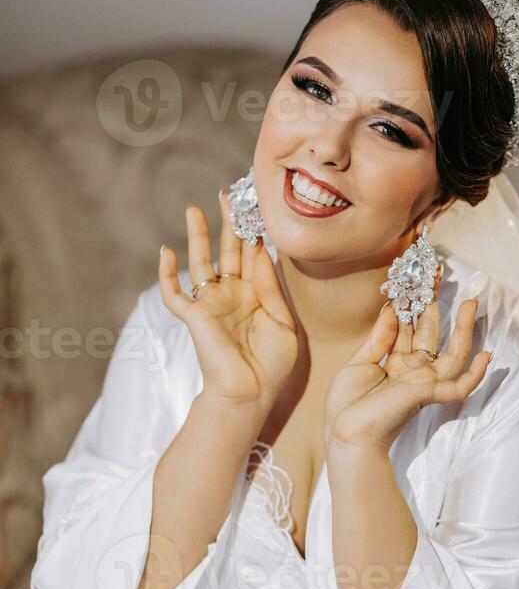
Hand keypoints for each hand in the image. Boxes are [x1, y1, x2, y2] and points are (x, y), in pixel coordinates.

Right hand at [159, 191, 297, 413]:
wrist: (249, 394)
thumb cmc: (271, 366)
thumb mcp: (283, 324)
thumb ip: (271, 288)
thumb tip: (262, 252)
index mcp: (256, 296)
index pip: (254, 256)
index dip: (256, 232)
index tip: (260, 206)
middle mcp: (232, 295)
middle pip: (228, 250)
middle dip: (229, 223)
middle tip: (229, 193)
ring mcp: (211, 304)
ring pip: (202, 262)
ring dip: (198, 236)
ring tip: (196, 208)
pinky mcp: (194, 316)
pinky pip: (173, 293)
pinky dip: (166, 273)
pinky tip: (166, 251)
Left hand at [323, 280, 491, 453]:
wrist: (344, 435)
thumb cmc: (348, 405)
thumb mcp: (360, 362)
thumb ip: (379, 337)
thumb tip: (393, 308)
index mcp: (398, 362)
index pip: (411, 326)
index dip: (415, 301)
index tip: (419, 276)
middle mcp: (414, 370)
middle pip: (432, 332)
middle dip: (437, 303)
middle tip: (440, 273)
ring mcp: (423, 383)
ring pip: (453, 354)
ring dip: (464, 330)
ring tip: (470, 304)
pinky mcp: (427, 396)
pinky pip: (458, 387)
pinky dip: (474, 374)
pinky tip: (486, 355)